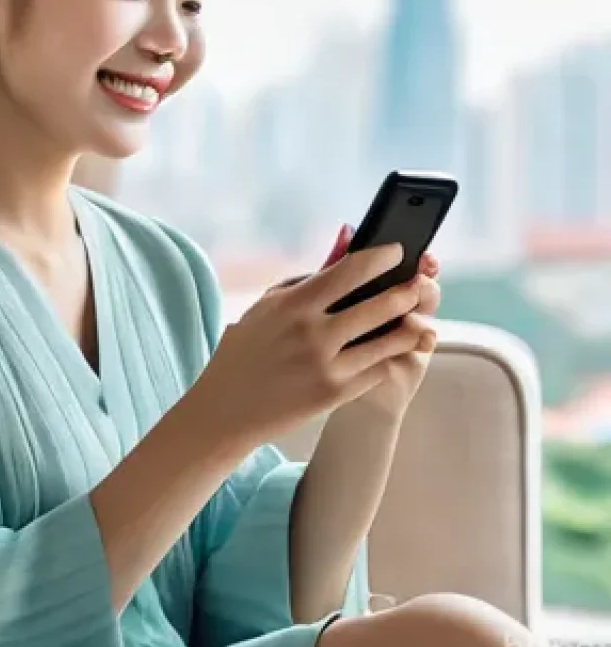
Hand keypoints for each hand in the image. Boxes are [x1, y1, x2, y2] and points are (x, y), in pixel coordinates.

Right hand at [193, 241, 432, 451]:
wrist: (227, 407)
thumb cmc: (246, 350)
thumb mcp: (268, 305)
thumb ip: (308, 276)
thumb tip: (345, 239)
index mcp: (293, 305)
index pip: (349, 271)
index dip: (381, 257)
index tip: (396, 251)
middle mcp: (313, 334)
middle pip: (380, 305)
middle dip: (408, 292)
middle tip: (418, 285)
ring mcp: (327, 366)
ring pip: (389, 341)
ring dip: (409, 326)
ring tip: (416, 319)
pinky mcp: (336, 394)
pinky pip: (378, 369)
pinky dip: (387, 356)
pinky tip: (391, 349)